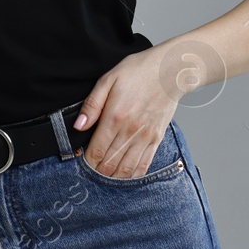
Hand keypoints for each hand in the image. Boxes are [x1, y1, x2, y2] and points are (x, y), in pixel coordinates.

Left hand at [72, 47, 181, 178]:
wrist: (170, 71)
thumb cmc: (139, 72)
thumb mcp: (108, 79)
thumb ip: (92, 105)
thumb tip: (79, 126)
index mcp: (115, 116)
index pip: (96, 151)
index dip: (86, 161)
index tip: (82, 161)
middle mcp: (130, 131)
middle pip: (110, 163)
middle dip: (97, 171)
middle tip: (91, 171)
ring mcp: (145, 137)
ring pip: (126, 169)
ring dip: (113, 177)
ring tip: (105, 175)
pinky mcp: (157, 139)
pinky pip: (144, 165)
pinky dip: (133, 175)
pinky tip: (125, 175)